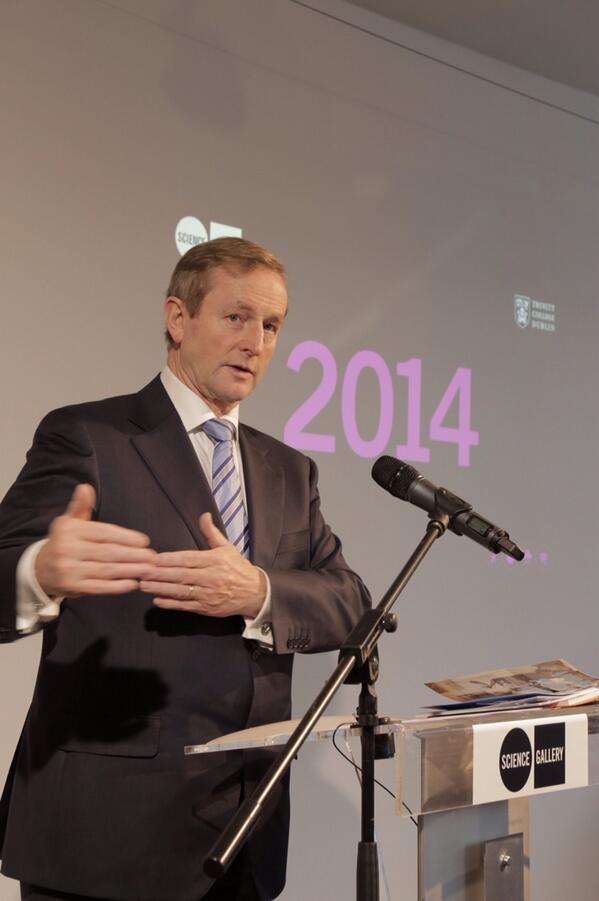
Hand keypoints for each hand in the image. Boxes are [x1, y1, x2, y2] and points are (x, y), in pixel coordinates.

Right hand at [35, 484, 156, 597]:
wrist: (39, 570)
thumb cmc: (63, 542)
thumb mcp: (69, 522)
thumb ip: (80, 506)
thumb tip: (86, 487)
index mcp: (70, 531)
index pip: (103, 533)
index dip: (125, 537)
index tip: (144, 541)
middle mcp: (69, 550)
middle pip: (108, 552)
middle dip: (133, 555)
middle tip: (153, 557)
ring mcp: (70, 570)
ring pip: (106, 570)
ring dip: (131, 570)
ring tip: (149, 569)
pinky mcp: (73, 587)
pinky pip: (99, 587)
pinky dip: (118, 586)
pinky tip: (133, 583)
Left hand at [139, 512, 265, 617]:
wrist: (255, 593)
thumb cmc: (238, 568)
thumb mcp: (227, 548)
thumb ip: (211, 533)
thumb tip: (204, 515)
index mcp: (214, 561)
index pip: (189, 559)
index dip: (170, 559)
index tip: (154, 559)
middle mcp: (211, 578)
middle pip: (182, 575)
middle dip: (160, 574)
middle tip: (142, 572)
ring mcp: (208, 594)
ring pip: (181, 591)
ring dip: (161, 589)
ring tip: (144, 585)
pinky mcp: (206, 608)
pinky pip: (186, 606)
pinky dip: (171, 604)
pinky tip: (158, 600)